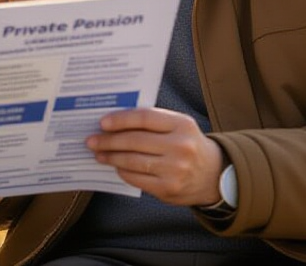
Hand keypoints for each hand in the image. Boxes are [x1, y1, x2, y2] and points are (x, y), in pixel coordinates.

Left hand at [86, 108, 224, 206]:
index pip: (144, 118)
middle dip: (109, 140)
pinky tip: (115, 166)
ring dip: (111, 156)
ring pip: (133, 161)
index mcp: (182, 125)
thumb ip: (153, 122)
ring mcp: (175, 169)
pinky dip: (122, 171)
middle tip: (92, 140)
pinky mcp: (168, 188)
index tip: (103, 123)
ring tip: (99, 153)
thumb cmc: (188, 145)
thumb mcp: (179, 126)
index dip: (121, 119)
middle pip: (135, 140)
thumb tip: (114, 122)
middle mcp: (180, 146)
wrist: (213, 175)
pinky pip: (137, 178)